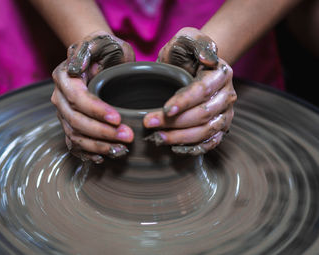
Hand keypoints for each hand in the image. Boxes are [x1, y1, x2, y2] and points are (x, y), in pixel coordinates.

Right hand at [51, 31, 135, 162]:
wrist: (99, 57)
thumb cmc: (105, 49)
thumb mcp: (102, 42)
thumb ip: (89, 49)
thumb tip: (76, 69)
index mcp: (64, 77)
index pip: (77, 98)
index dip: (96, 111)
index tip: (118, 118)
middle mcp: (60, 97)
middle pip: (75, 121)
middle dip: (102, 132)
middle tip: (128, 137)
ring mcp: (64, 114)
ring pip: (75, 136)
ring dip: (98, 146)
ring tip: (121, 150)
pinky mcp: (70, 125)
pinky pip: (75, 144)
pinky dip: (88, 153)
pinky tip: (105, 157)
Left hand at [143, 27, 236, 154]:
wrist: (191, 65)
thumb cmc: (185, 52)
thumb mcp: (188, 38)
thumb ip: (198, 43)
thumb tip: (207, 59)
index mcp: (221, 74)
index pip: (202, 91)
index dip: (184, 101)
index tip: (164, 109)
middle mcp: (227, 95)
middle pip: (203, 114)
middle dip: (175, 122)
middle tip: (149, 124)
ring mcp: (225, 113)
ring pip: (206, 131)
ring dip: (181, 137)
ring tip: (158, 138)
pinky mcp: (219, 127)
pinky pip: (211, 142)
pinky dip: (194, 148)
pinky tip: (175, 148)